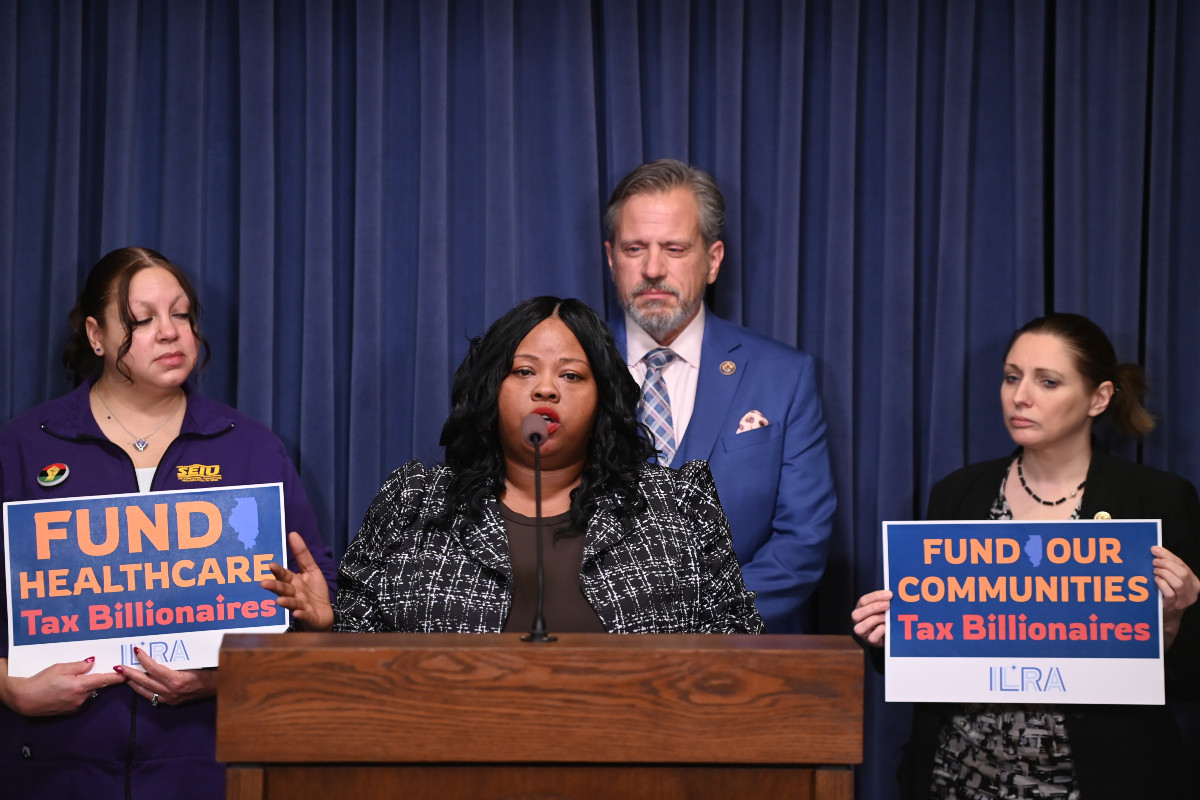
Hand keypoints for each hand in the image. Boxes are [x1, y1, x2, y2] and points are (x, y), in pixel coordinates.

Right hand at [1, 656, 126, 716]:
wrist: (24, 700)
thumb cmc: (40, 681)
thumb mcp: (60, 668)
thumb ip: (79, 666)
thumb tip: (93, 662)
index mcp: (80, 686)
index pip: (104, 680)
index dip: (117, 677)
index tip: (128, 674)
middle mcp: (81, 698)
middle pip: (96, 686)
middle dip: (96, 679)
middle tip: (92, 670)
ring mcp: (75, 706)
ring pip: (87, 693)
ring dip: (84, 686)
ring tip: (69, 679)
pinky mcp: (68, 711)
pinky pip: (78, 699)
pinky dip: (76, 693)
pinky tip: (64, 688)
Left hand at [116, 649, 217, 706]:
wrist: (222, 687)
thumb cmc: (212, 671)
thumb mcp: (196, 662)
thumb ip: (178, 659)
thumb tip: (163, 649)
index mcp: (177, 681)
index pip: (154, 669)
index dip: (144, 659)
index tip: (137, 650)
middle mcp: (171, 692)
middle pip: (145, 682)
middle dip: (130, 673)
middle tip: (118, 666)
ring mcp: (171, 699)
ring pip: (146, 691)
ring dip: (133, 683)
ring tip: (123, 676)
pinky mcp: (172, 702)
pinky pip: (153, 697)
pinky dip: (143, 690)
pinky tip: (138, 685)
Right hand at [260, 531, 333, 631]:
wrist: (325, 613)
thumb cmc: (314, 592)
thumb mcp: (311, 570)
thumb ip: (302, 554)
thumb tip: (292, 533)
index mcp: (293, 582)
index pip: (283, 575)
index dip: (277, 570)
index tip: (270, 565)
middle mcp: (294, 594)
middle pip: (283, 589)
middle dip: (274, 586)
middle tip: (263, 583)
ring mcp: (301, 606)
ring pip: (292, 603)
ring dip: (285, 602)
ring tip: (279, 601)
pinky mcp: (310, 618)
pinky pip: (305, 616)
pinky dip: (301, 615)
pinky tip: (298, 613)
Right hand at [851, 589, 892, 646]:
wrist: (888, 632)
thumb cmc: (884, 616)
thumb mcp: (882, 607)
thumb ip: (884, 601)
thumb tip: (892, 595)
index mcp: (860, 609)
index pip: (863, 600)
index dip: (876, 597)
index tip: (889, 594)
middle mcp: (858, 620)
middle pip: (857, 614)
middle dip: (873, 608)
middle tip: (887, 604)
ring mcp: (863, 632)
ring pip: (859, 628)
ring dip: (874, 620)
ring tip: (886, 617)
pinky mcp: (870, 641)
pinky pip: (872, 638)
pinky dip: (879, 631)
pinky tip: (886, 627)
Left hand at [1153, 545, 1199, 649]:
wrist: (1166, 616)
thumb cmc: (1168, 593)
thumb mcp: (1172, 579)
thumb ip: (1168, 566)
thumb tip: (1155, 550)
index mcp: (1194, 582)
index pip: (1182, 565)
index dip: (1168, 555)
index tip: (1154, 549)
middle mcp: (1192, 591)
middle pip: (1182, 572)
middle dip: (1166, 564)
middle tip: (1154, 562)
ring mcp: (1184, 600)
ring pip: (1178, 582)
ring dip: (1164, 573)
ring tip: (1155, 571)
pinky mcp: (1173, 606)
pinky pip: (1170, 593)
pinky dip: (1162, 584)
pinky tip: (1155, 580)